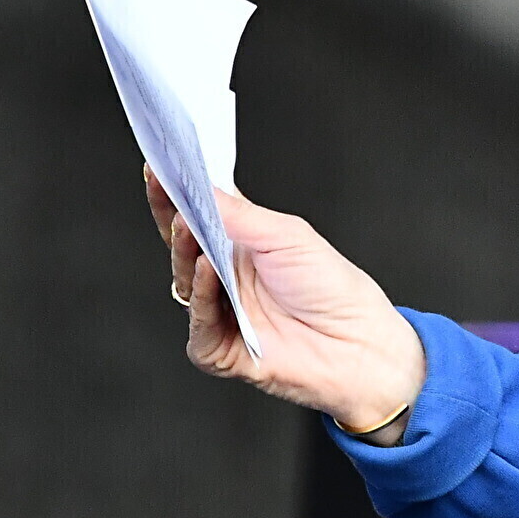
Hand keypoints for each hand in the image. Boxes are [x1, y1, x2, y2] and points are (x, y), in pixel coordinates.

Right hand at [145, 165, 425, 438]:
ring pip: (184, 283)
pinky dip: (201, 297)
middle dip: (171, 217)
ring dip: (185, 253)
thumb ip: (241, 214)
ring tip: (189, 227)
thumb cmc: (333, 288)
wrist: (359, 343)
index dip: (175, 195)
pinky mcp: (220, 349)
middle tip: (165, 189)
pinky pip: (198, 324)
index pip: (197, 217)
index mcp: (241, 248)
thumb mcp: (288, 236)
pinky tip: (207, 273)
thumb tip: (203, 186)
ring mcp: (221, 313)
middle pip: (182, 247)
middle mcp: (225, 279)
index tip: (159, 168)